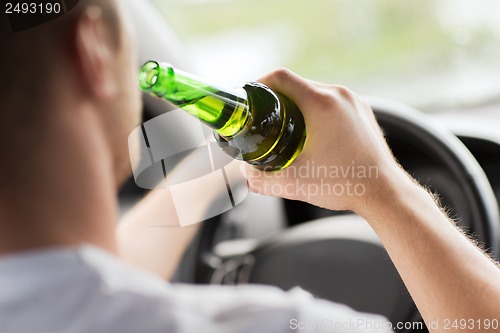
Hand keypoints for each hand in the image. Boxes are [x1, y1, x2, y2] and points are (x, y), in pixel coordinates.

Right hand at [246, 68, 406, 214]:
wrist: (384, 192)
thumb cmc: (345, 184)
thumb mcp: (293, 183)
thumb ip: (261, 179)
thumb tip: (246, 173)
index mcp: (321, 104)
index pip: (281, 78)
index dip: (259, 84)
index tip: (250, 98)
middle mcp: (339, 96)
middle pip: (297, 84)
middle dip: (276, 99)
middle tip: (264, 119)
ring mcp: (353, 101)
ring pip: (315, 91)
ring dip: (296, 104)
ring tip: (286, 127)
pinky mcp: (362, 110)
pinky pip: (332, 101)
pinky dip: (315, 110)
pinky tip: (311, 132)